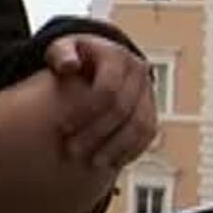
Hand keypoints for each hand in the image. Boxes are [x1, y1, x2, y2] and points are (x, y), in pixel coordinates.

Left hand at [46, 34, 156, 169]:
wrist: (97, 61)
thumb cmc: (72, 57)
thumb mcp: (61, 49)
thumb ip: (60, 54)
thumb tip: (69, 65)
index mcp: (116, 56)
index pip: (107, 88)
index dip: (85, 110)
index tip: (63, 126)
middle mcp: (138, 72)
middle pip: (123, 110)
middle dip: (96, 133)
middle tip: (71, 150)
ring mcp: (148, 92)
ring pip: (140, 125)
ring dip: (116, 147)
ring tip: (92, 162)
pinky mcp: (152, 109)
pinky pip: (147, 134)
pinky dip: (130, 150)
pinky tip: (110, 163)